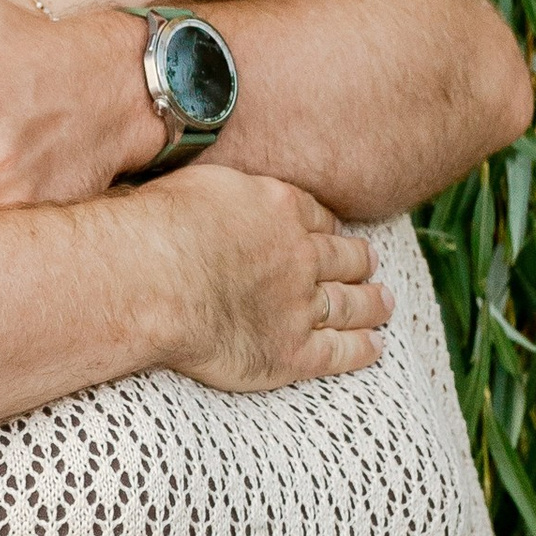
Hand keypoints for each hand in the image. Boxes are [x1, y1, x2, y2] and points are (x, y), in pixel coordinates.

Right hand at [136, 161, 388, 389]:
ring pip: (349, 303)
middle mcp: (300, 254)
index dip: (330, 228)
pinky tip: (375, 347)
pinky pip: (339, 351)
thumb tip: (218, 191)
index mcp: (279, 209)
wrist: (151, 279)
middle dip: (360, 260)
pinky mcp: (292, 350)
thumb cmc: (156, 229)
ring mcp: (301, 304)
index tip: (335, 233)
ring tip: (384, 303)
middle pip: (342, 257)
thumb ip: (224, 192)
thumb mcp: (198, 184)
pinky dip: (362, 349)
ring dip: (372, 303)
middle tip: (372, 263)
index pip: (318, 218)